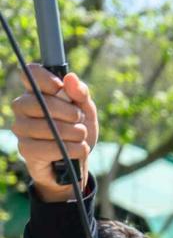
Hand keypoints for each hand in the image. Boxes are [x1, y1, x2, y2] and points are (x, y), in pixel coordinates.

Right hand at [11, 64, 97, 201]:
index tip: (61, 89)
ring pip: (48, 126)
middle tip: (79, 119)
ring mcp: (21, 128)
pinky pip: (50, 147)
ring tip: (81, 137)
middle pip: (40, 101)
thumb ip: (81, 94)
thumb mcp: (86, 111)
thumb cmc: (77, 131)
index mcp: (36, 92)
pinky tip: (78, 150)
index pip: (30, 73)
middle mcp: (22, 107)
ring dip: (74, 133)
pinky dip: (72, 149)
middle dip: (69, 112)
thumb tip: (71, 78)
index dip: (47, 79)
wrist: (76, 163)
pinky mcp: (25, 149)